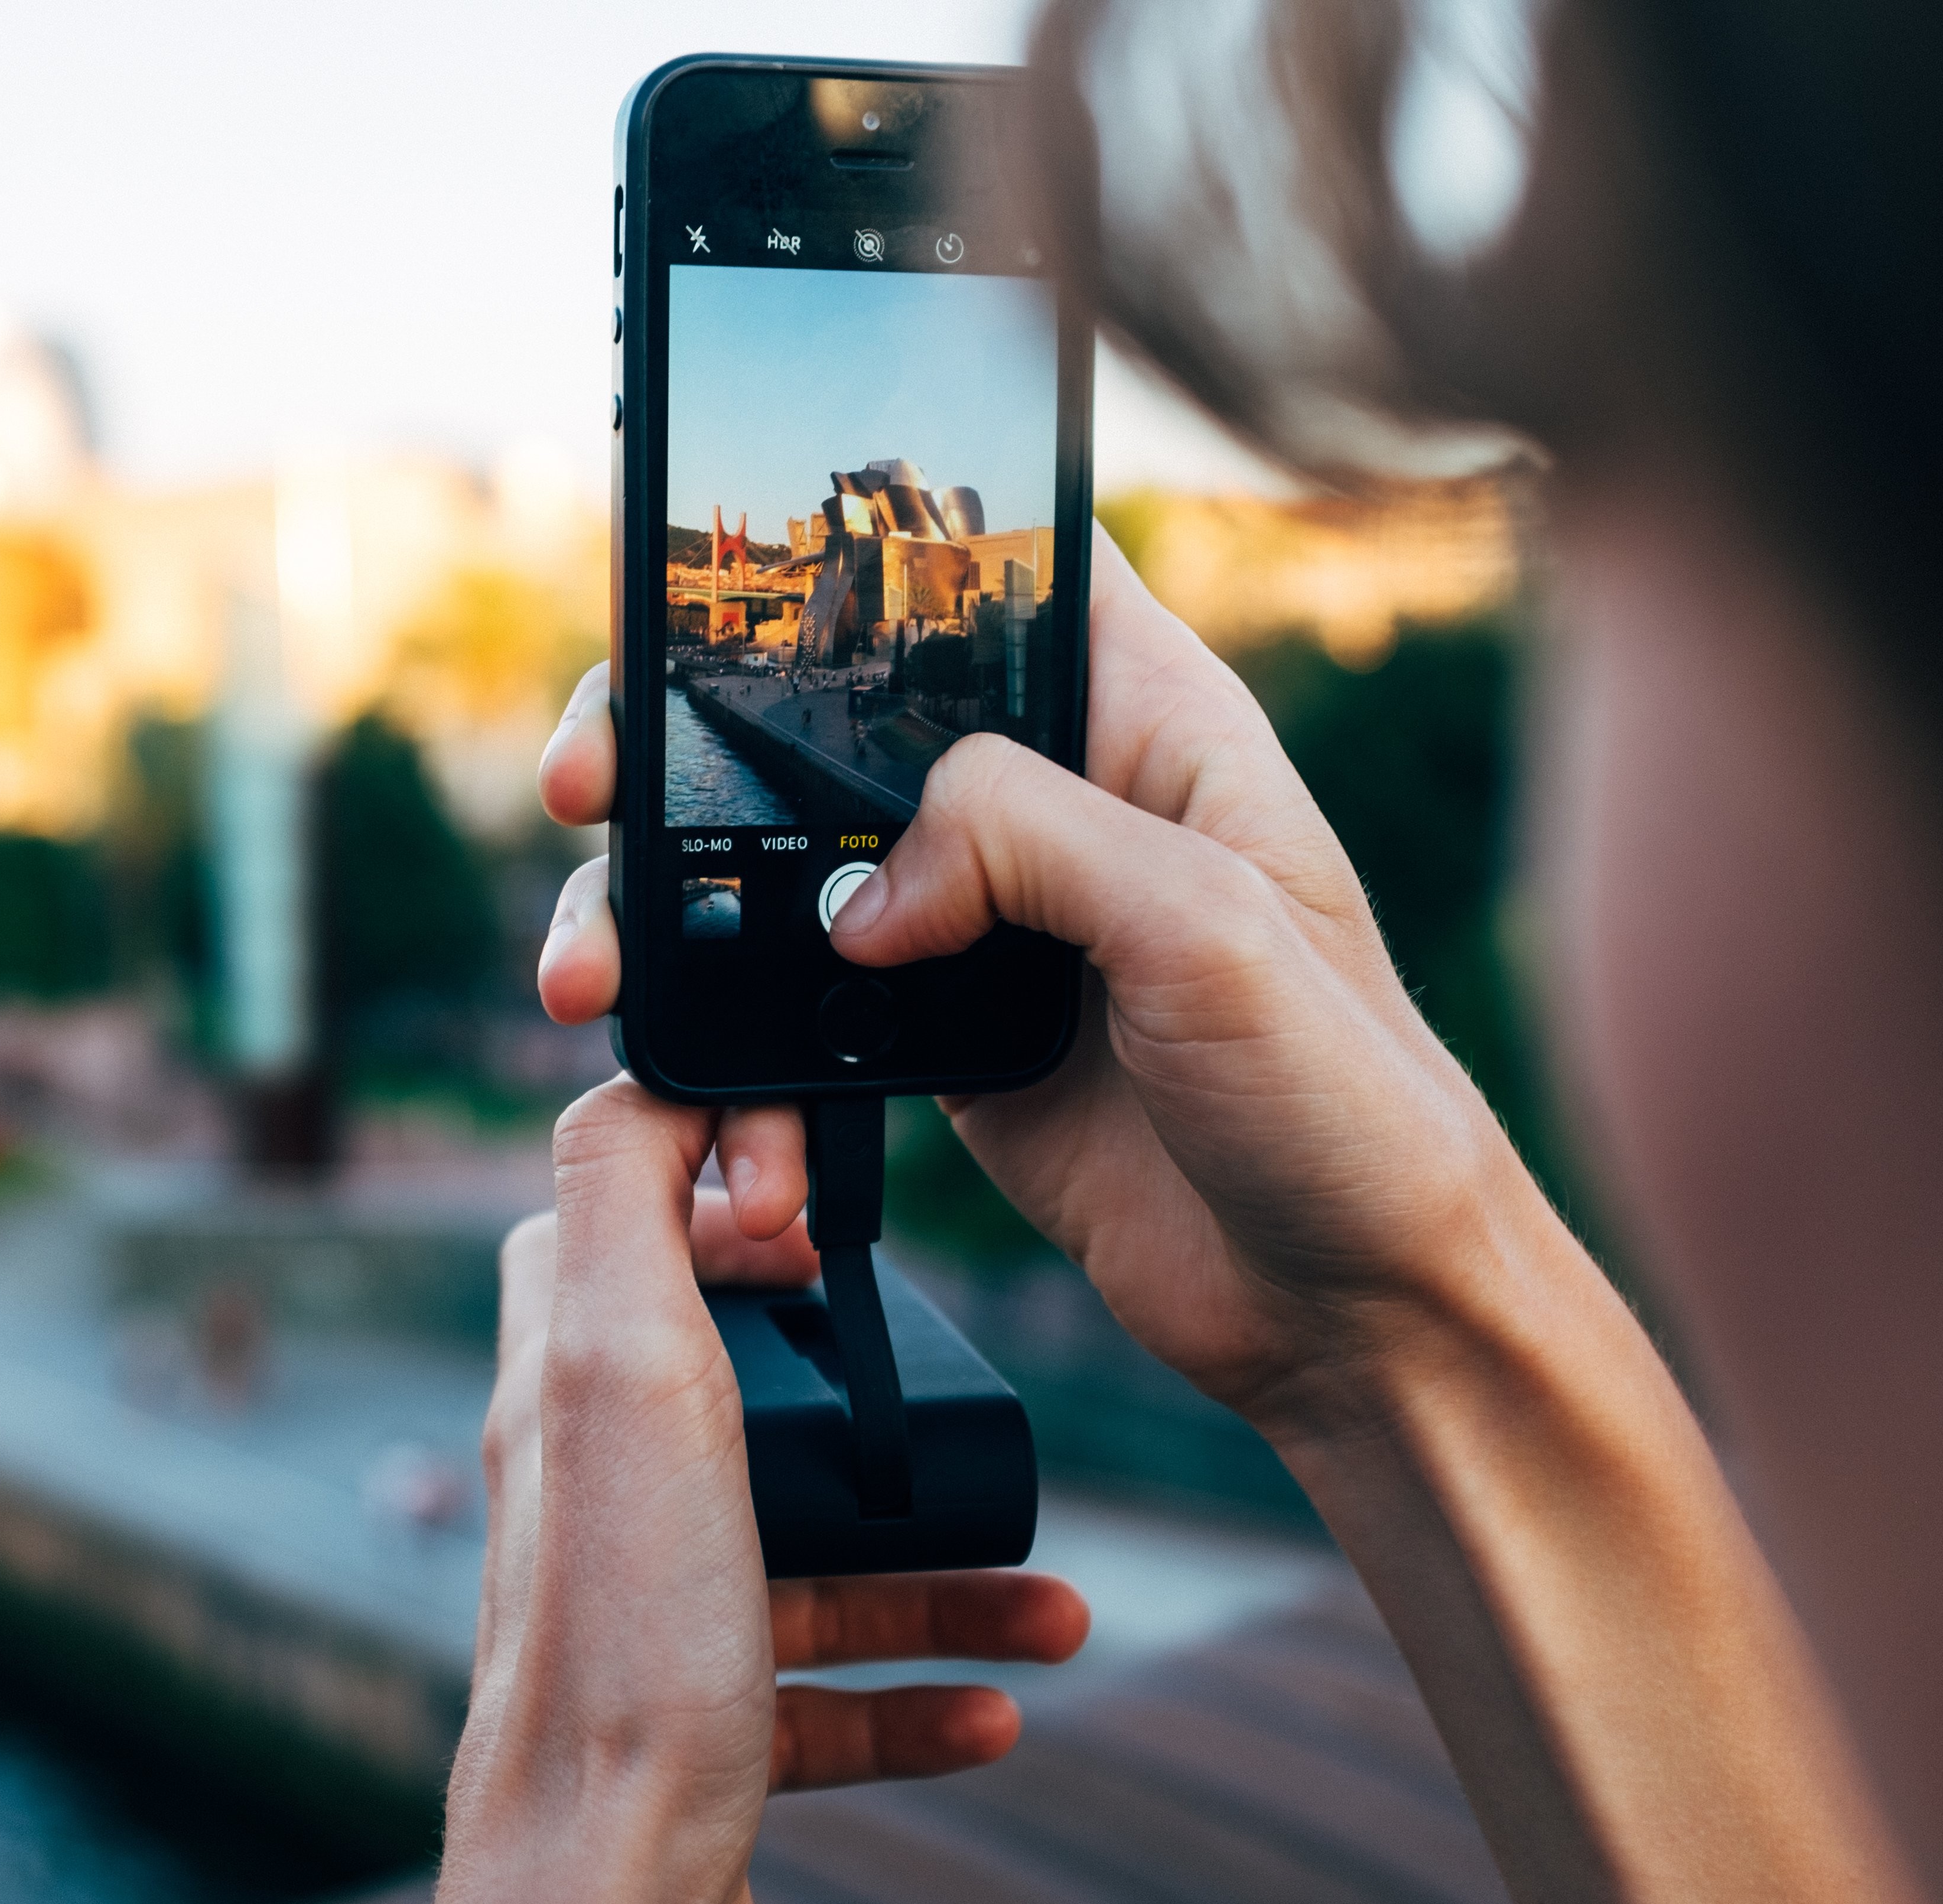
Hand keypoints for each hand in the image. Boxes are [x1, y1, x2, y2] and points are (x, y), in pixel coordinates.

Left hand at [433, 1080, 1086, 1903]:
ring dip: (935, 1570)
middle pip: (739, 1393)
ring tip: (1047, 1590)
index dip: (713, 1186)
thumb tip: (643, 1072)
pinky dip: (918, 1690)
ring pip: (810, 1554)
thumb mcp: (620, 1362)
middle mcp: (596, 1496)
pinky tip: (999, 1699)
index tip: (819, 1201)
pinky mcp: (702, 1728)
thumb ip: (621, 1199)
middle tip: (950, 1398)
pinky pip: (827, 1693)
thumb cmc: (624, 1639)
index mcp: (566, 1389)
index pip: (617, 1225)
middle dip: (868, 1401)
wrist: (608, 1896)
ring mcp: (649, 1614)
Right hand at [534, 528, 1553, 1430]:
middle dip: (681, 749)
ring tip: (598, 983)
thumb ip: (1031, 844)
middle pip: (827, 721)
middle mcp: (1051, 805)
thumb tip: (861, 890)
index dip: (845, 556)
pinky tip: (721, 1121)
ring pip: (784, 871)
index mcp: (1143, 723)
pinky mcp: (940, 1040)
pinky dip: (735, 1065)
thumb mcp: (1211, 927)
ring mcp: (985, 924)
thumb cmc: (1346, 1101)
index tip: (708, 600)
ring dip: (671, 920)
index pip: (983, 571)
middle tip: (590, 791)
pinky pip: (796, 1018)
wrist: (1352, 1308)